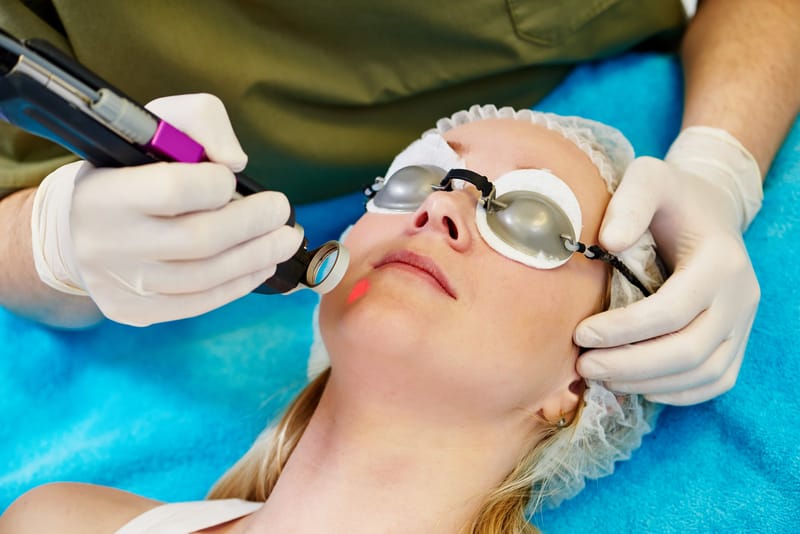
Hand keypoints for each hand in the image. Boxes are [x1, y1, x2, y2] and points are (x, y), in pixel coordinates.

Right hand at [31, 93, 302, 325]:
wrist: (75, 226)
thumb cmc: (128, 167)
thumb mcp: (157, 124)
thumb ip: (202, 122)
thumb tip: (237, 162)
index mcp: (108, 193)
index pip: (175, 190)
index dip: (217, 184)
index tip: (232, 178)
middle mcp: (109, 243)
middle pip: (200, 240)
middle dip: (254, 224)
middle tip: (282, 211)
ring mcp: (121, 284)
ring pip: (206, 278)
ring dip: (257, 257)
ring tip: (285, 240)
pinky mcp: (134, 310)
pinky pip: (199, 303)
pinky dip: (240, 284)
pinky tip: (262, 265)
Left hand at [575, 127, 762, 405]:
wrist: (708, 208)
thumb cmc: (670, 196)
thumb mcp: (648, 179)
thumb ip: (630, 203)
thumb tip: (609, 243)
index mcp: (720, 261)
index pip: (673, 310)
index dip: (625, 329)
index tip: (580, 334)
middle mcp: (740, 296)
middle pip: (690, 350)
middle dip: (632, 365)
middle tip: (584, 367)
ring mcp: (743, 321)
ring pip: (705, 372)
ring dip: (649, 383)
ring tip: (601, 378)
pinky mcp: (737, 338)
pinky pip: (717, 379)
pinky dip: (678, 392)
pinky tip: (637, 386)